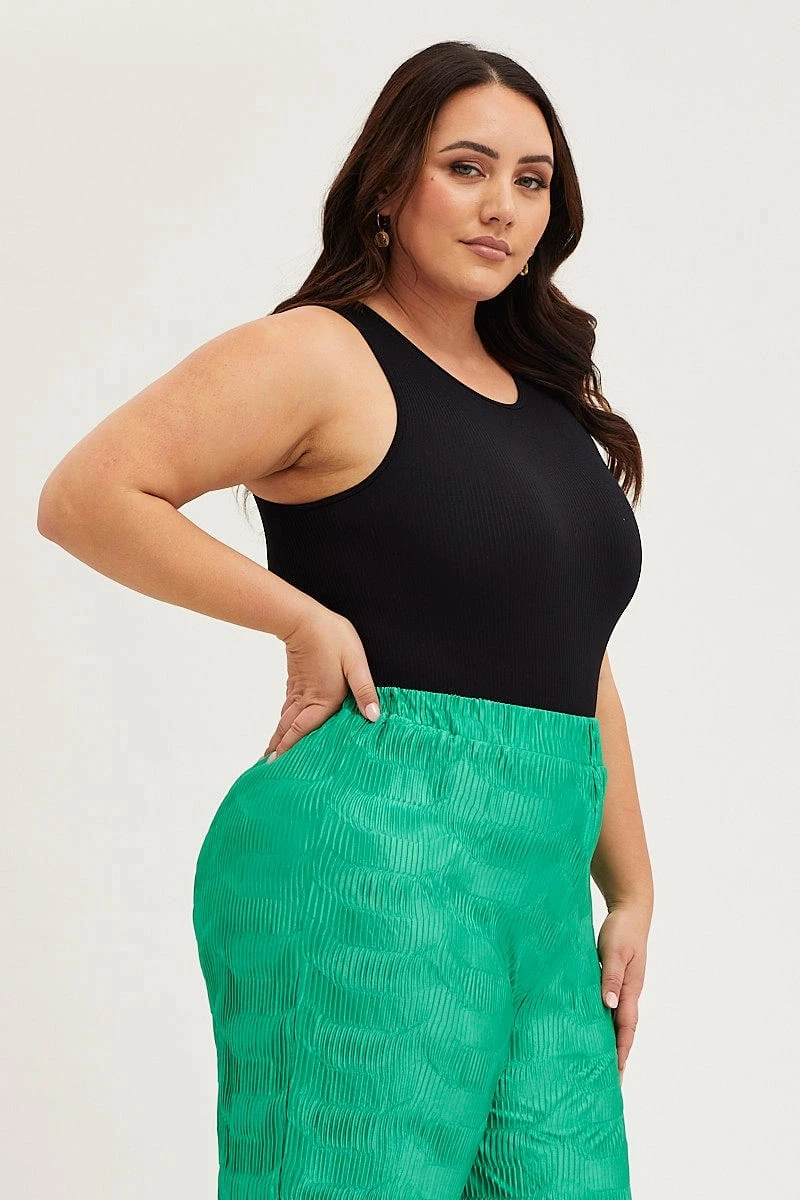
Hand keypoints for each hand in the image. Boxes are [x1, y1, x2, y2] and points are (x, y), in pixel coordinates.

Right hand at [263, 603, 380, 760]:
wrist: (302, 619)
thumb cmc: (331, 638)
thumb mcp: (356, 663)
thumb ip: (364, 690)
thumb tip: (374, 716)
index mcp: (324, 699)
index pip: (304, 731)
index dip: (292, 749)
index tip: (279, 766)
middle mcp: (308, 699)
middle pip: (290, 729)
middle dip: (280, 749)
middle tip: (269, 767)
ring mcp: (298, 691)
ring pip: (286, 720)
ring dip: (279, 737)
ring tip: (270, 753)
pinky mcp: (295, 681)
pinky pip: (287, 707)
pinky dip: (282, 721)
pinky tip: (282, 725)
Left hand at [596, 904, 648, 1082]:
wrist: (630, 910)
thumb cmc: (622, 930)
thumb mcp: (615, 951)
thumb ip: (611, 977)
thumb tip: (609, 1005)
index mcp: (631, 990)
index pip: (626, 1028)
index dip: (621, 1051)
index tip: (617, 1075)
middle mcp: (628, 993)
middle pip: (623, 1031)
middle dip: (618, 1056)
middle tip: (609, 1082)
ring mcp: (621, 987)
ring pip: (615, 1020)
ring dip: (610, 1041)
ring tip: (599, 1063)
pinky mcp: (612, 979)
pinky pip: (608, 1006)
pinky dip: (602, 1021)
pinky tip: (591, 1028)